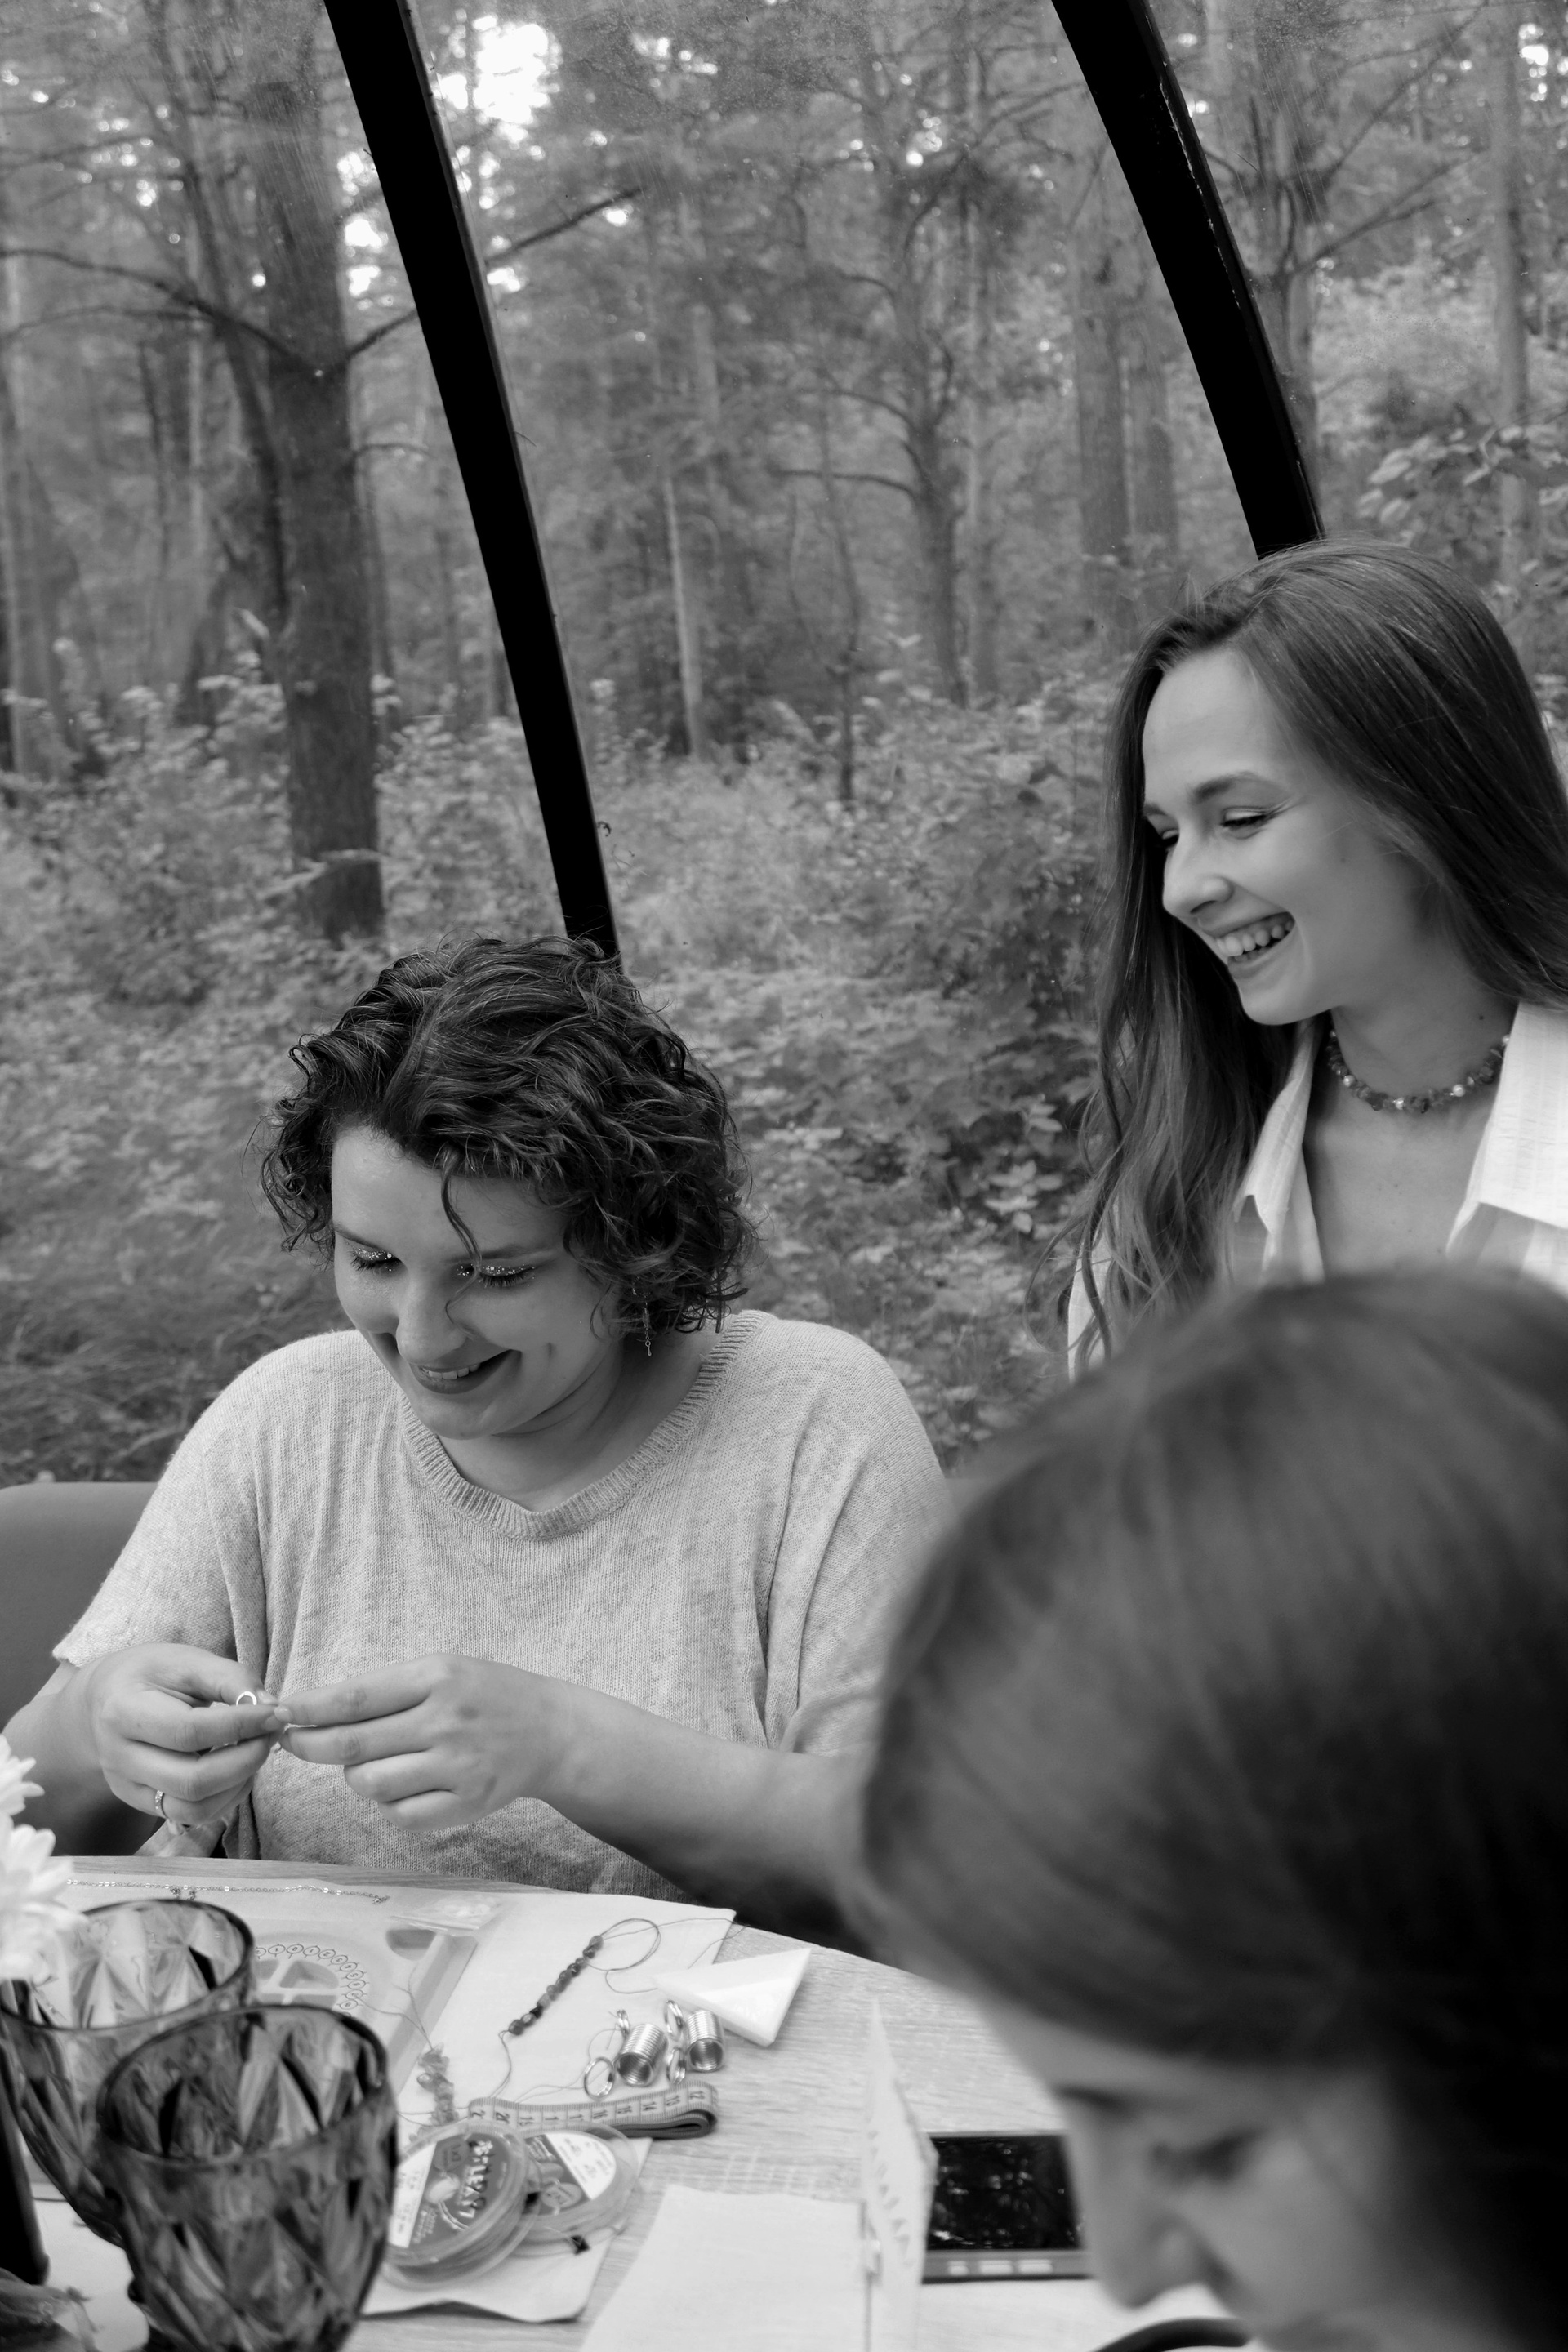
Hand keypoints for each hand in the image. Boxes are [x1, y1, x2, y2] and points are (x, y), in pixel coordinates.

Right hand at [81, 1646, 288, 1824]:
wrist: (103, 1699)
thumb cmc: (149, 1674)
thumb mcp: (186, 1660)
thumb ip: (229, 1679)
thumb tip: (270, 1708)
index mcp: (123, 1711)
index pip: (189, 1732)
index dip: (240, 1726)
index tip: (276, 1713)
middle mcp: (119, 1757)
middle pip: (192, 1780)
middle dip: (246, 1759)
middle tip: (271, 1734)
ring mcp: (127, 1787)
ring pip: (192, 1809)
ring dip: (238, 1784)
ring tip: (257, 1750)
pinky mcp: (140, 1803)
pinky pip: (189, 1816)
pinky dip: (225, 1798)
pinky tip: (239, 1770)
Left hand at [280, 1656, 560, 1828]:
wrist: (549, 1731)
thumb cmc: (483, 1695)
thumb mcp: (442, 1670)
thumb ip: (385, 1690)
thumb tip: (315, 1714)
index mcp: (437, 1677)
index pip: (354, 1698)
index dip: (309, 1709)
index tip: (280, 1714)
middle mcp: (446, 1721)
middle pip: (353, 1745)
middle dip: (309, 1745)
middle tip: (292, 1743)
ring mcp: (457, 1767)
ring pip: (370, 1783)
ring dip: (357, 1775)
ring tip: (373, 1761)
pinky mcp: (465, 1804)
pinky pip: (400, 1814)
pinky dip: (389, 1802)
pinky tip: (405, 1783)